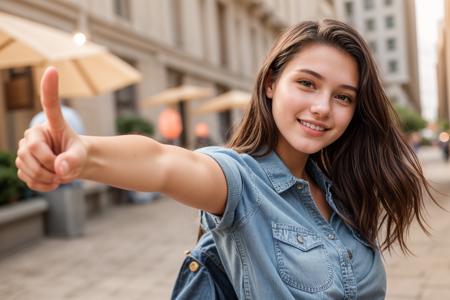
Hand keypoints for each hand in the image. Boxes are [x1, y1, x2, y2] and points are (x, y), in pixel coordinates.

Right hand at [15, 67, 86, 190]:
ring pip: (26, 166)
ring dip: (45, 177)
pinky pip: (26, 178)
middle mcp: (33, 133)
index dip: (49, 88)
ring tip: (58, 174)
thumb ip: (73, 161)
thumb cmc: (78, 155)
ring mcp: (24, 148)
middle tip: (63, 171)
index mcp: (52, 124)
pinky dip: (41, 184)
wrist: (72, 166)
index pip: (50, 104)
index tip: (53, 69)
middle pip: (31, 151)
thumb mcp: (80, 157)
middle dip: (48, 166)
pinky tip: (51, 180)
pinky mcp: (21, 163)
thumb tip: (60, 168)